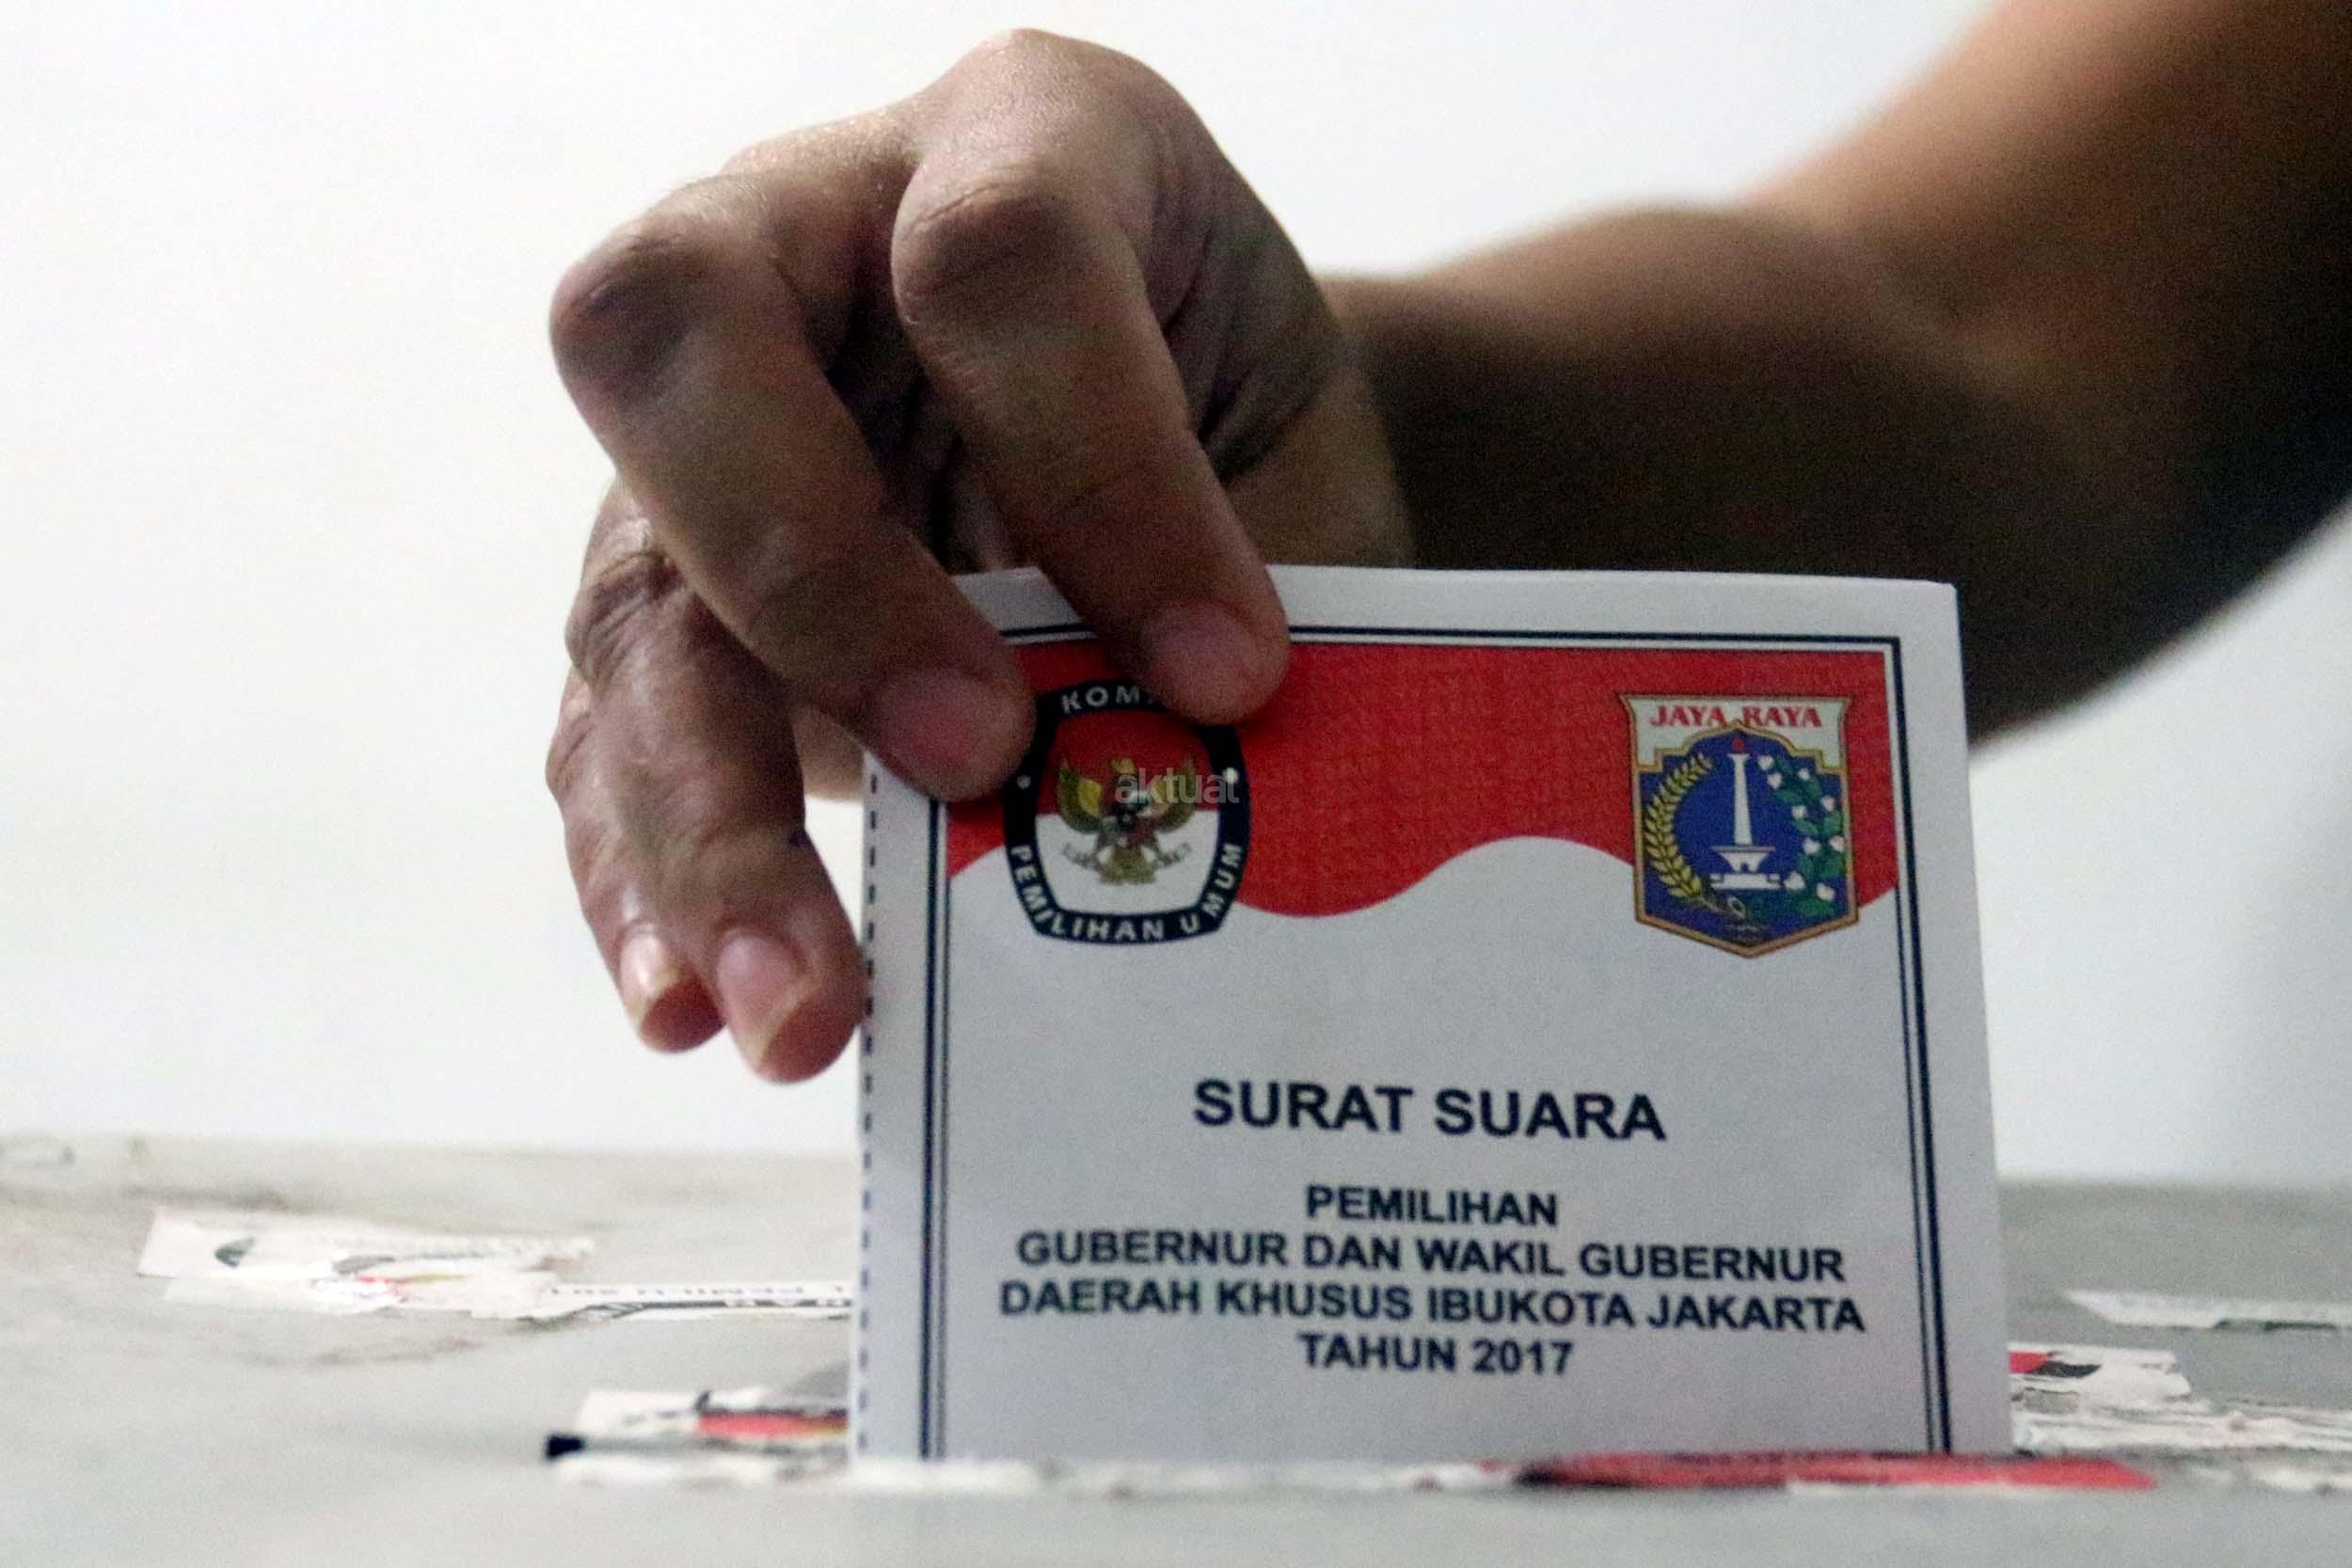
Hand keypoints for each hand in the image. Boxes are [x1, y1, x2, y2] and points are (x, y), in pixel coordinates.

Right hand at [544, 32, 1408, 1082]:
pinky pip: (606, 726)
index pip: (997, 257)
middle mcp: (813, 244)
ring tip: (798, 1013)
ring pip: (629, 583)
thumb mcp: (1298, 455)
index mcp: (1018, 138)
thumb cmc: (1265, 438)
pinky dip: (652, 875)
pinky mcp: (667, 595)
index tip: (1232, 674)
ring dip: (706, 812)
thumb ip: (1241, 574)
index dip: (1102, 467)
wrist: (1213, 445)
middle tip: (969, 761)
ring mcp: (715, 428)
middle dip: (814, 572)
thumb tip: (1168, 803)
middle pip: (681, 333)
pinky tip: (700, 1004)